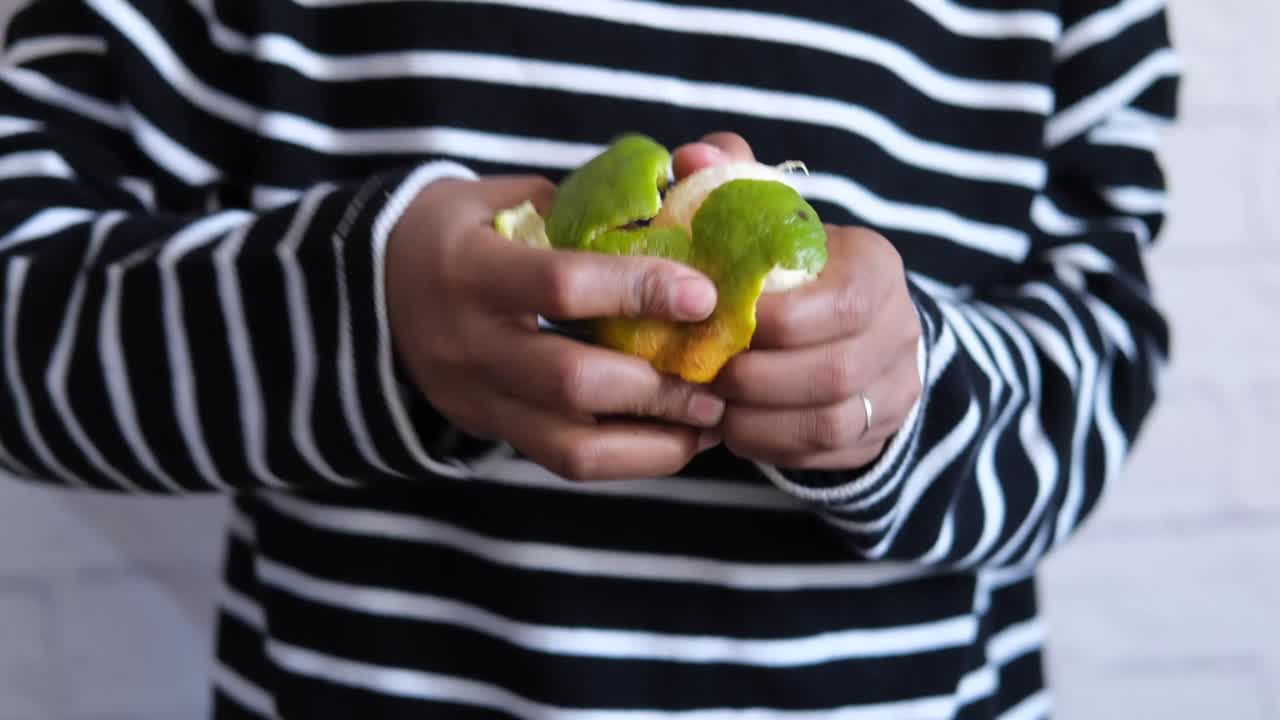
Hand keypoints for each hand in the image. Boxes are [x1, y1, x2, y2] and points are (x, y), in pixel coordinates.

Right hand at [386, 175, 723, 480]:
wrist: (371, 293)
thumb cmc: (456, 232)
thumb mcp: (501, 198)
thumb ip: (580, 206)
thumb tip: (678, 204)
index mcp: (470, 269)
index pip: (559, 286)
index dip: (636, 289)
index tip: (702, 293)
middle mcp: (470, 343)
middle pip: (570, 381)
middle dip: (656, 385)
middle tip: (719, 379)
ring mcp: (478, 397)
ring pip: (571, 446)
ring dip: (653, 440)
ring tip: (710, 423)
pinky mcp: (491, 430)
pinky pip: (564, 461)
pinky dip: (629, 458)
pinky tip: (676, 439)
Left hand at [673, 133, 921, 470]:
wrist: (848, 327)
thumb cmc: (790, 266)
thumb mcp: (769, 216)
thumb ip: (733, 179)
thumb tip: (692, 157)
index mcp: (876, 269)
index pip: (846, 303)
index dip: (780, 321)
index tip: (722, 319)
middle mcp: (900, 331)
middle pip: (835, 372)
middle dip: (758, 379)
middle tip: (704, 373)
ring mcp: (895, 391)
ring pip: (831, 423)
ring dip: (758, 420)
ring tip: (711, 405)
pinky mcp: (876, 438)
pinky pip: (823, 456)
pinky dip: (770, 447)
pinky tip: (732, 428)